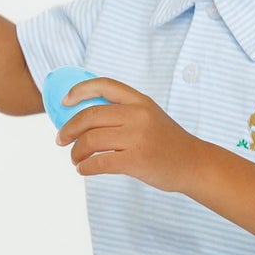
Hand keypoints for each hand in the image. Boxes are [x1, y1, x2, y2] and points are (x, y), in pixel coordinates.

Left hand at [56, 75, 205, 196]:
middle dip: (68, 129)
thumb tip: (84, 118)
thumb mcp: (149, 115)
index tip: (64, 102)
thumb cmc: (166, 142)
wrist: (194, 163)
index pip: (104, 85)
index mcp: (139, 101)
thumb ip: (123, 112)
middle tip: (60, 140)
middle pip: (89, 116)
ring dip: (76, 152)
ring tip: (75, 159)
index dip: (79, 91)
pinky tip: (84, 169)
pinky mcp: (136, 160)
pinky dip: (86, 167)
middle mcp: (138, 115)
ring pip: (90, 140)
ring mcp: (137, 137)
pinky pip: (99, 162)